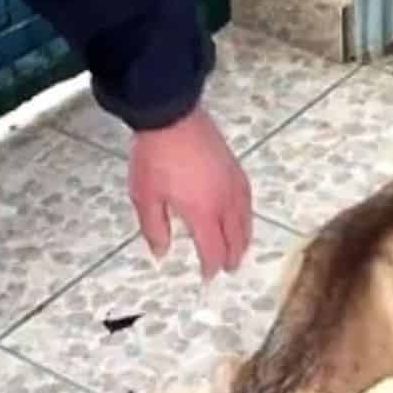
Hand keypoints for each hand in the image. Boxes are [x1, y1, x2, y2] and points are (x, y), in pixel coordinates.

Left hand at [127, 105, 252, 279]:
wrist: (171, 116)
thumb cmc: (155, 157)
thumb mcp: (145, 197)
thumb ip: (155, 228)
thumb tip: (162, 252)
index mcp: (202, 212)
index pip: (213, 249)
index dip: (211, 266)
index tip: (207, 276)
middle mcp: (224, 202)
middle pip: (235, 238)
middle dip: (231, 257)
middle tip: (228, 269)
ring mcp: (232, 183)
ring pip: (245, 220)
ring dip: (244, 239)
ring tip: (240, 249)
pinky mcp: (234, 167)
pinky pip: (247, 200)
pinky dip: (246, 215)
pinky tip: (242, 215)